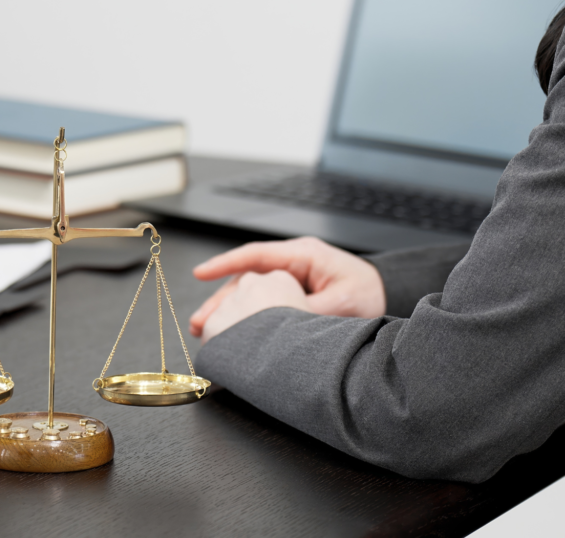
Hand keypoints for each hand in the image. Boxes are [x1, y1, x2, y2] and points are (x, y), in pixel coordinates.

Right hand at [189, 236, 384, 337]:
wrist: (384, 294)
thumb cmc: (368, 291)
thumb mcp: (343, 303)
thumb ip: (309, 310)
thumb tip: (279, 322)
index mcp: (303, 255)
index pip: (256, 255)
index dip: (225, 264)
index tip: (201, 273)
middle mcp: (290, 263)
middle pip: (245, 278)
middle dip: (220, 299)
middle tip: (200, 321)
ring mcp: (288, 277)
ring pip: (248, 291)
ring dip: (227, 310)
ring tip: (205, 330)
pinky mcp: (288, 293)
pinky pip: (260, 301)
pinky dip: (244, 315)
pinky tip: (230, 330)